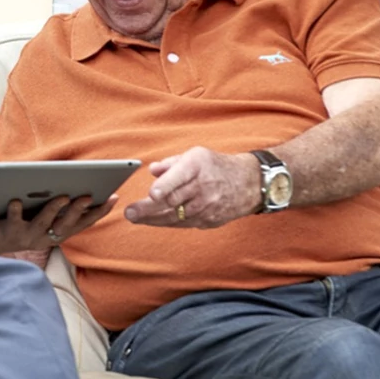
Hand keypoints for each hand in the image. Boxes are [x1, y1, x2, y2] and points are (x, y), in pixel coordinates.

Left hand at [0, 194, 117, 255]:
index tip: (113, 197)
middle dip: (78, 210)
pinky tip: (15, 200)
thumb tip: (73, 179)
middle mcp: (47, 237)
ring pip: (44, 223)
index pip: (83, 222)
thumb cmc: (21, 220)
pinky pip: (14, 222)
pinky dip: (15, 211)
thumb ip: (58, 203)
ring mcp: (29, 237)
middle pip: (66, 224)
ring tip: (62, 196)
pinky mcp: (10, 233)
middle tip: (88, 196)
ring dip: (53, 210)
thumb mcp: (43, 213)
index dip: (99, 212)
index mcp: (59, 232)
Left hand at [124, 147, 261, 228]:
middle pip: (173, 201)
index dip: (165, 186)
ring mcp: (208, 206)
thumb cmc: (215, 166)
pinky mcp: (210, 220)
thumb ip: (171, 163)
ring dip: (153, 219)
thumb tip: (152, 170)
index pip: (180, 177)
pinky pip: (185, 224)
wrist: (249, 183)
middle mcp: (203, 187)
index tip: (151, 194)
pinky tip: (152, 221)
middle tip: (130, 212)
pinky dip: (167, 223)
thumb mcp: (195, 155)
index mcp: (198, 166)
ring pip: (177, 216)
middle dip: (149, 208)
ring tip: (135, 218)